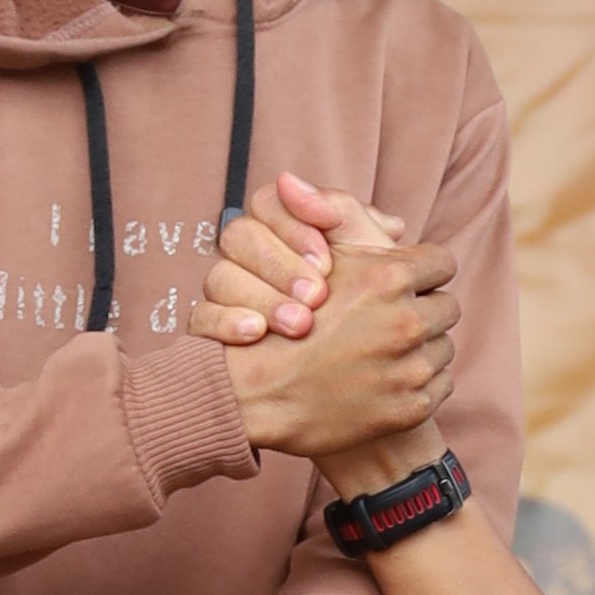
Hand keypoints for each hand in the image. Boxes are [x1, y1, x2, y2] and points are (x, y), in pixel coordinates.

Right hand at [196, 185, 456, 468]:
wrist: (257, 395)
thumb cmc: (282, 317)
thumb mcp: (314, 258)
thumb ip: (353, 225)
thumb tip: (396, 223)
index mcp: (390, 278)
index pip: (441, 263)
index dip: (423, 272)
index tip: (407, 283)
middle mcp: (407, 322)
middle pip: (446, 307)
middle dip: (423, 310)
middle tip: (390, 321)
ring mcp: (411, 369)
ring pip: (443, 348)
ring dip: (420, 348)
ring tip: (381, 353)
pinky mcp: (412, 407)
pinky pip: (439, 385)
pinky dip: (417, 384)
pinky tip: (383, 381)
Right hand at [203, 174, 402, 341]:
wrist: (316, 391)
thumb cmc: (352, 322)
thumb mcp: (369, 275)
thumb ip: (379, 244)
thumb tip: (394, 226)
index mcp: (278, 232)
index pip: (269, 203)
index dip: (294, 226)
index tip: (326, 260)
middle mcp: (245, 258)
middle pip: (239, 235)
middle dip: (281, 264)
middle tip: (317, 296)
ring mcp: (222, 294)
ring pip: (219, 276)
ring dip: (262, 296)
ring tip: (299, 324)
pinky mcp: (206, 330)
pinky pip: (201, 317)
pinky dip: (227, 323)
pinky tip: (255, 334)